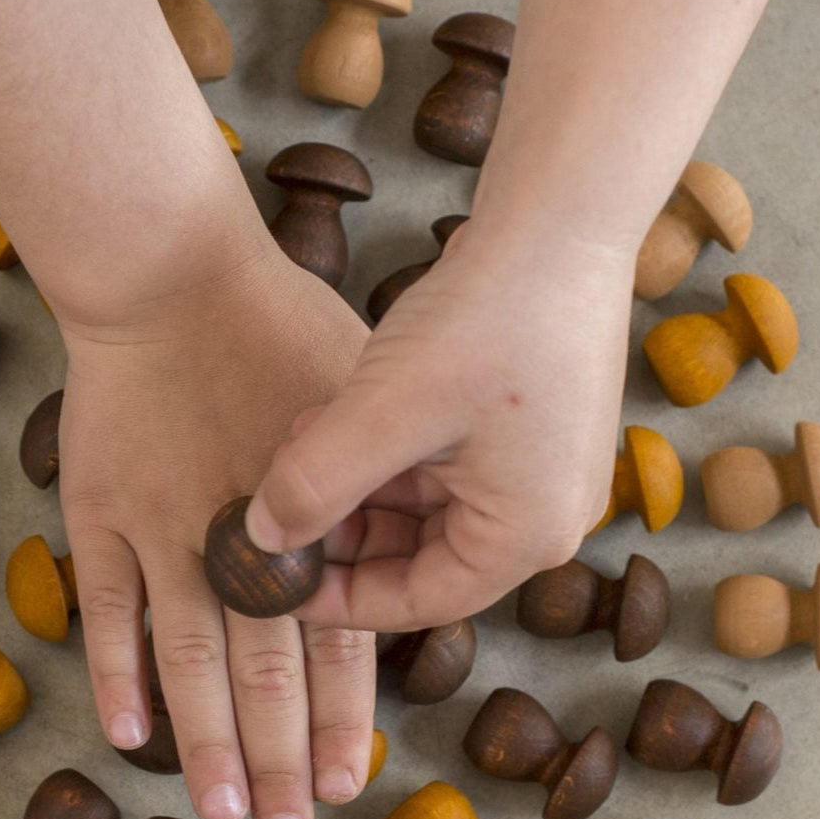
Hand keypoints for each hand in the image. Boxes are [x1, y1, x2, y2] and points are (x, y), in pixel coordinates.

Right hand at [55, 248, 375, 818]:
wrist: (172, 276)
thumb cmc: (283, 328)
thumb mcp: (363, 400)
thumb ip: (375, 488)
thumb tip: (403, 551)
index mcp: (316, 518)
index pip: (336, 640)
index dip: (342, 717)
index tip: (347, 785)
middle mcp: (243, 539)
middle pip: (264, 670)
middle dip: (279, 758)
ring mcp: (166, 532)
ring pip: (187, 658)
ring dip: (205, 739)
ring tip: (218, 811)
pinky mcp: (101, 514)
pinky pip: (108, 609)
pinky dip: (116, 672)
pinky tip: (128, 736)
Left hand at [245, 223, 633, 630]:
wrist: (560, 217)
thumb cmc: (489, 316)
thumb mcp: (385, 412)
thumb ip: (315, 484)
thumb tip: (259, 540)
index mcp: (526, 536)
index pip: (416, 601)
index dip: (337, 599)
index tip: (273, 582)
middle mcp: (544, 516)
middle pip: (420, 557)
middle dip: (342, 531)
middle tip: (274, 503)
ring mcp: (539, 471)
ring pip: (423, 508)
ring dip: (356, 485)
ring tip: (299, 443)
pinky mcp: (526, 428)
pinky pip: (443, 465)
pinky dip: (386, 452)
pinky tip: (336, 416)